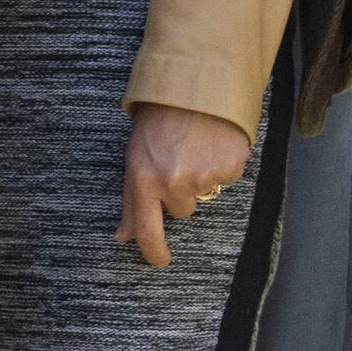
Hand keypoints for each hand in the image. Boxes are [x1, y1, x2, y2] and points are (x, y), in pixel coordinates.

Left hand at [113, 100, 249, 269]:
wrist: (193, 88)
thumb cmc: (158, 123)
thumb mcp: (134, 159)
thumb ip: (131, 201)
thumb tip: (122, 238)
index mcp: (142, 179)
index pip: (146, 229)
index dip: (153, 251)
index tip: (158, 262)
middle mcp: (172, 182)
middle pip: (181, 212)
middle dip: (180, 193)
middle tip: (177, 160)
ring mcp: (203, 176)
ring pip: (204, 195)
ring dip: (200, 178)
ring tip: (194, 148)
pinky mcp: (229, 168)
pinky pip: (226, 178)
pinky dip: (221, 165)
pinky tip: (212, 143)